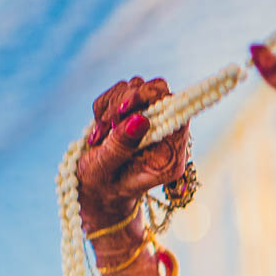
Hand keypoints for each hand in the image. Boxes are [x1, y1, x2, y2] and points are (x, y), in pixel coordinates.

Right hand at [76, 77, 188, 230]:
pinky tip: (100, 130)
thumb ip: (121, 146)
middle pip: (159, 90)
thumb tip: (141, 119)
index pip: (178, 111)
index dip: (152, 100)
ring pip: (137, 86)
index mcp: (170, 156)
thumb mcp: (104, 169)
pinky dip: (104, 106)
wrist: (97, 189)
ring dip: (112, 105)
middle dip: (128, 99)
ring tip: (101, 134)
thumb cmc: (102, 186)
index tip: (124, 111)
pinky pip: (121, 91)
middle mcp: (166, 136)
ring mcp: (152, 121)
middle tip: (109, 123)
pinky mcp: (136, 112)